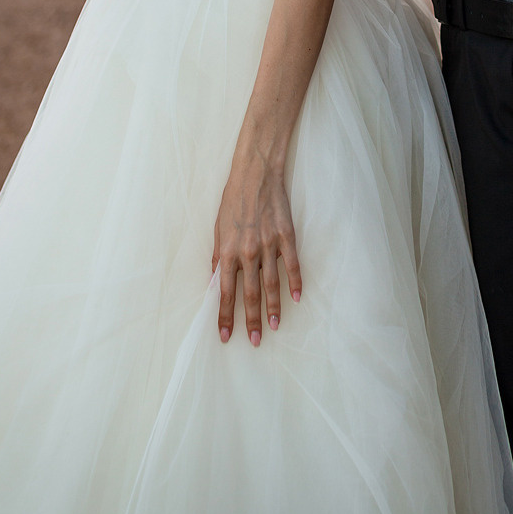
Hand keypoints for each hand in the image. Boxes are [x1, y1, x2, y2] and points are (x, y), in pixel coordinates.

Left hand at [212, 151, 301, 345]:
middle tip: (255, 341)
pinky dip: (295, 282)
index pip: (226, 292)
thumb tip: (215, 280)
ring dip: (273, 307)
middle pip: (249, 294)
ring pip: (271, 284)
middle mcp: (247, 251)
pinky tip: (296, 298)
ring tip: (275, 326)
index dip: (225, 316)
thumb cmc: (232, 198)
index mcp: (227, 250)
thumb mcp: (217, 227)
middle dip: (250, 320)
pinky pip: (291, 264)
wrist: (255, 172)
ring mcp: (268, 244)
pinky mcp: (285, 235)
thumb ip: (218, 256)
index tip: (226, 336)